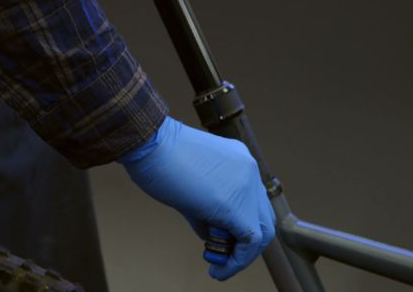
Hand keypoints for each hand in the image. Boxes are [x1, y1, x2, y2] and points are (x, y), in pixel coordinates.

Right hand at [118, 117, 274, 280]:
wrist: (149, 143)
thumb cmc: (158, 157)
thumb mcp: (191, 182)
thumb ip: (207, 208)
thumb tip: (212, 234)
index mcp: (239, 160)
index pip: (253, 201)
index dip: (241, 225)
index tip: (223, 240)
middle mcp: (249, 171)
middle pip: (263, 217)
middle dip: (246, 243)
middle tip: (224, 255)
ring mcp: (246, 187)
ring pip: (260, 231)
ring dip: (242, 254)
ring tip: (219, 266)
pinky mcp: (235, 206)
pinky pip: (249, 240)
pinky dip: (237, 261)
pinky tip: (219, 271)